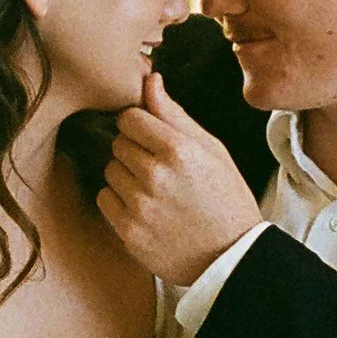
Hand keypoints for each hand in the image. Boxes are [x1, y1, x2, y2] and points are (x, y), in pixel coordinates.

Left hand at [98, 73, 262, 285]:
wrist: (231, 258)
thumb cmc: (225, 198)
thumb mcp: (211, 150)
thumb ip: (175, 115)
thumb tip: (149, 79)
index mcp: (178, 150)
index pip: (129, 118)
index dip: (139, 125)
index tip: (152, 138)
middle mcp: (155, 176)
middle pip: (118, 143)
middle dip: (134, 151)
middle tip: (159, 169)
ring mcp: (139, 205)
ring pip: (110, 170)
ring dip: (125, 176)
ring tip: (154, 191)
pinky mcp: (128, 231)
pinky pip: (105, 199)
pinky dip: (119, 201)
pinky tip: (145, 209)